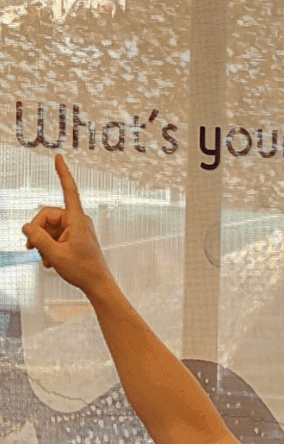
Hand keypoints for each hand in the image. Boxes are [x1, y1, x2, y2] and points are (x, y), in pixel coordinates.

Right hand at [22, 154, 112, 297]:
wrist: (98, 286)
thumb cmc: (83, 270)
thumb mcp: (55, 255)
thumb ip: (37, 239)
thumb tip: (26, 227)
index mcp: (77, 220)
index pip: (69, 191)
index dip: (63, 174)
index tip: (59, 158)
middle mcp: (78, 221)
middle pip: (47, 216)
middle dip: (38, 232)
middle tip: (32, 249)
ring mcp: (76, 229)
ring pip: (50, 228)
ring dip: (44, 243)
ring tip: (46, 260)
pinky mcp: (75, 238)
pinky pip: (56, 236)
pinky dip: (50, 247)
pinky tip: (50, 262)